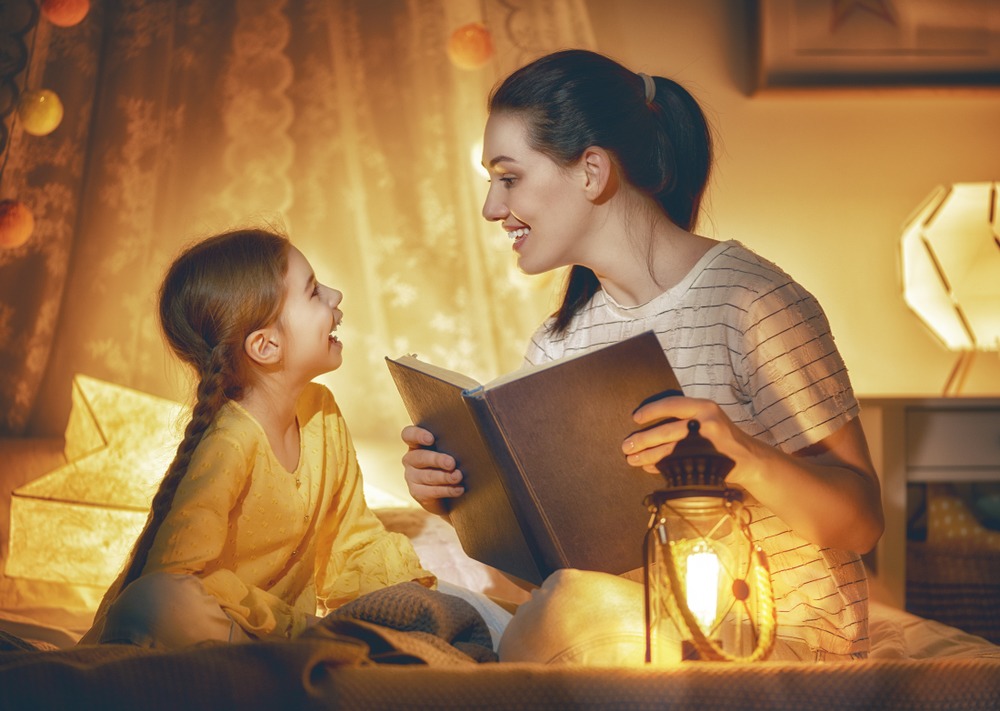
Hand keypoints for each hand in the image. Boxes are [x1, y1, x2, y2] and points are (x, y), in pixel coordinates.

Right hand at [401, 425, 464, 517]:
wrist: (448, 493)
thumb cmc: (451, 463)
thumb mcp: (450, 451)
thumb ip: (453, 443)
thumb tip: (470, 441)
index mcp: (417, 444)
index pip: (409, 435)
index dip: (417, 435)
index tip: (431, 439)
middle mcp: (411, 459)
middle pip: (420, 457)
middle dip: (437, 460)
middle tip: (451, 463)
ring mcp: (412, 477)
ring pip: (427, 476)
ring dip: (444, 477)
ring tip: (458, 477)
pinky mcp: (417, 493)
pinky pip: (431, 492)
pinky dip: (447, 490)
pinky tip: (458, 489)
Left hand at [620, 396, 757, 480]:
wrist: (749, 458)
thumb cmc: (720, 436)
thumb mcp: (708, 418)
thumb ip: (685, 416)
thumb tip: (647, 423)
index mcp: (704, 407)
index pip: (671, 404)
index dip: (650, 411)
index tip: (635, 418)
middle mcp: (706, 422)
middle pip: (666, 431)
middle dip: (642, 439)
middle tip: (626, 445)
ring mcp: (707, 444)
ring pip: (669, 450)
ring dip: (646, 455)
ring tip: (631, 458)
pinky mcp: (707, 463)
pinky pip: (677, 465)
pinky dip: (659, 466)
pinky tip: (648, 466)